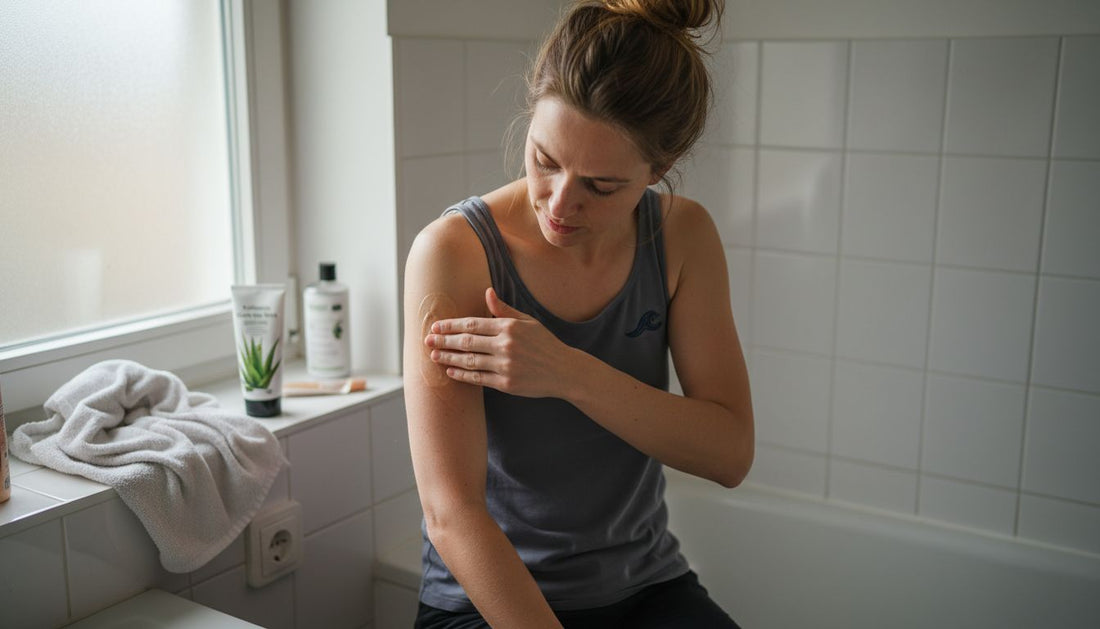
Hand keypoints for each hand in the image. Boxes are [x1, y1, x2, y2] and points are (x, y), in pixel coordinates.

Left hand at [425, 288, 574, 397]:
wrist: (564, 371)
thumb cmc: (545, 344)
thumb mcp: (528, 322)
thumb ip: (504, 310)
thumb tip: (487, 292)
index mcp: (509, 326)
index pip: (473, 324)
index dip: (451, 325)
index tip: (436, 327)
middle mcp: (506, 345)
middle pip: (467, 342)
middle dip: (444, 341)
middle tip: (427, 340)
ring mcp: (506, 365)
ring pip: (469, 361)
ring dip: (448, 358)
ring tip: (433, 355)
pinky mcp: (507, 384)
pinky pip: (478, 378)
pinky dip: (462, 375)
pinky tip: (450, 371)